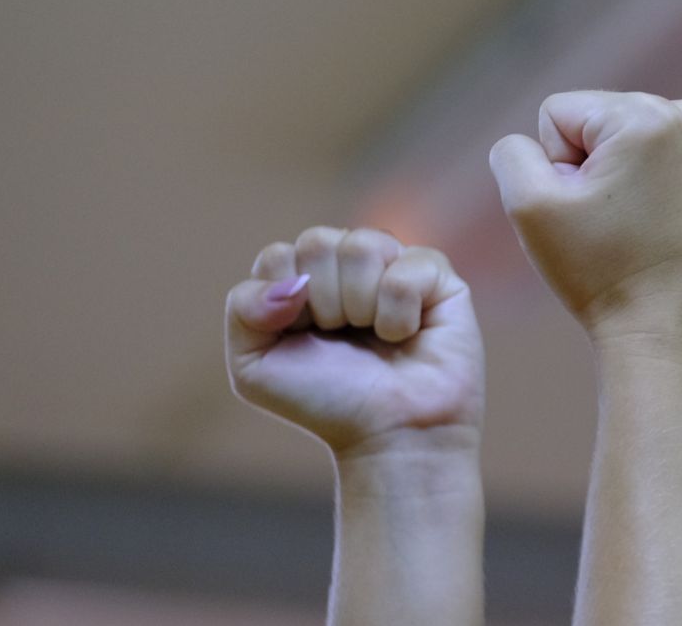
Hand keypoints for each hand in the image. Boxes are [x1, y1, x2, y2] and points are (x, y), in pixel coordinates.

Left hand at [224, 227, 483, 457]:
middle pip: (317, 242)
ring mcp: (395, 264)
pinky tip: (406, 335)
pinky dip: (398, 314)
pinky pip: (404, 270)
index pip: (279, 255)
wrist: (390, 438)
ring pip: (362, 246)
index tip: (304, 341)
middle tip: (343, 339)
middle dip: (324, 304)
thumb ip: (243, 309)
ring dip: (360, 306)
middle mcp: (350, 264)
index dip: (285, 304)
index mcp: (305, 277)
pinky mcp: (438, 277)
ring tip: (376, 337)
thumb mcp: (254, 367)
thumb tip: (290, 281)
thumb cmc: (328, 403)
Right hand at [488, 91, 681, 337]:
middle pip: (584, 118)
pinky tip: (638, 212)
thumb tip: (532, 143)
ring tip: (622, 219)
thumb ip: (510, 152)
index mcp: (645, 117)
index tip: (586, 209)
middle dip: (581, 166)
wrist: (656, 323)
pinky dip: (626, 176)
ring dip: (602, 174)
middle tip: (605, 219)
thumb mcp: (529, 205)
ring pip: (606, 134)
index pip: (554, 114)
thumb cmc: (597, 270)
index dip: (554, 166)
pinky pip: (633, 147)